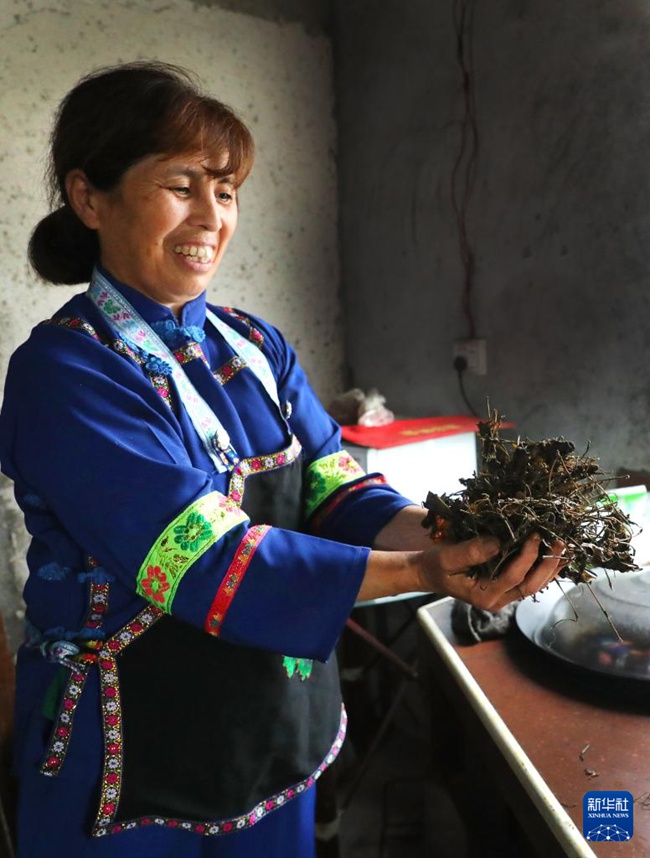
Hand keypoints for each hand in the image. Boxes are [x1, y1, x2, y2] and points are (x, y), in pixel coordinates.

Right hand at [419, 533, 564, 611]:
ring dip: (550, 568)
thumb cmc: (435, 565)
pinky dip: (541, 568)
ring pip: (533, 585)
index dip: (527, 556)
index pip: (514, 576)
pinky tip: (551, 555)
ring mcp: (502, 596)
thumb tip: (498, 542)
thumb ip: (471, 551)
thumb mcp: (446, 557)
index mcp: (484, 595)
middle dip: (548, 565)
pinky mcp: (504, 588)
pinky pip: (527, 580)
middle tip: (560, 543)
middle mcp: (497, 600)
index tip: (534, 534)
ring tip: (563, 549)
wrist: (428, 573)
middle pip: (531, 586)